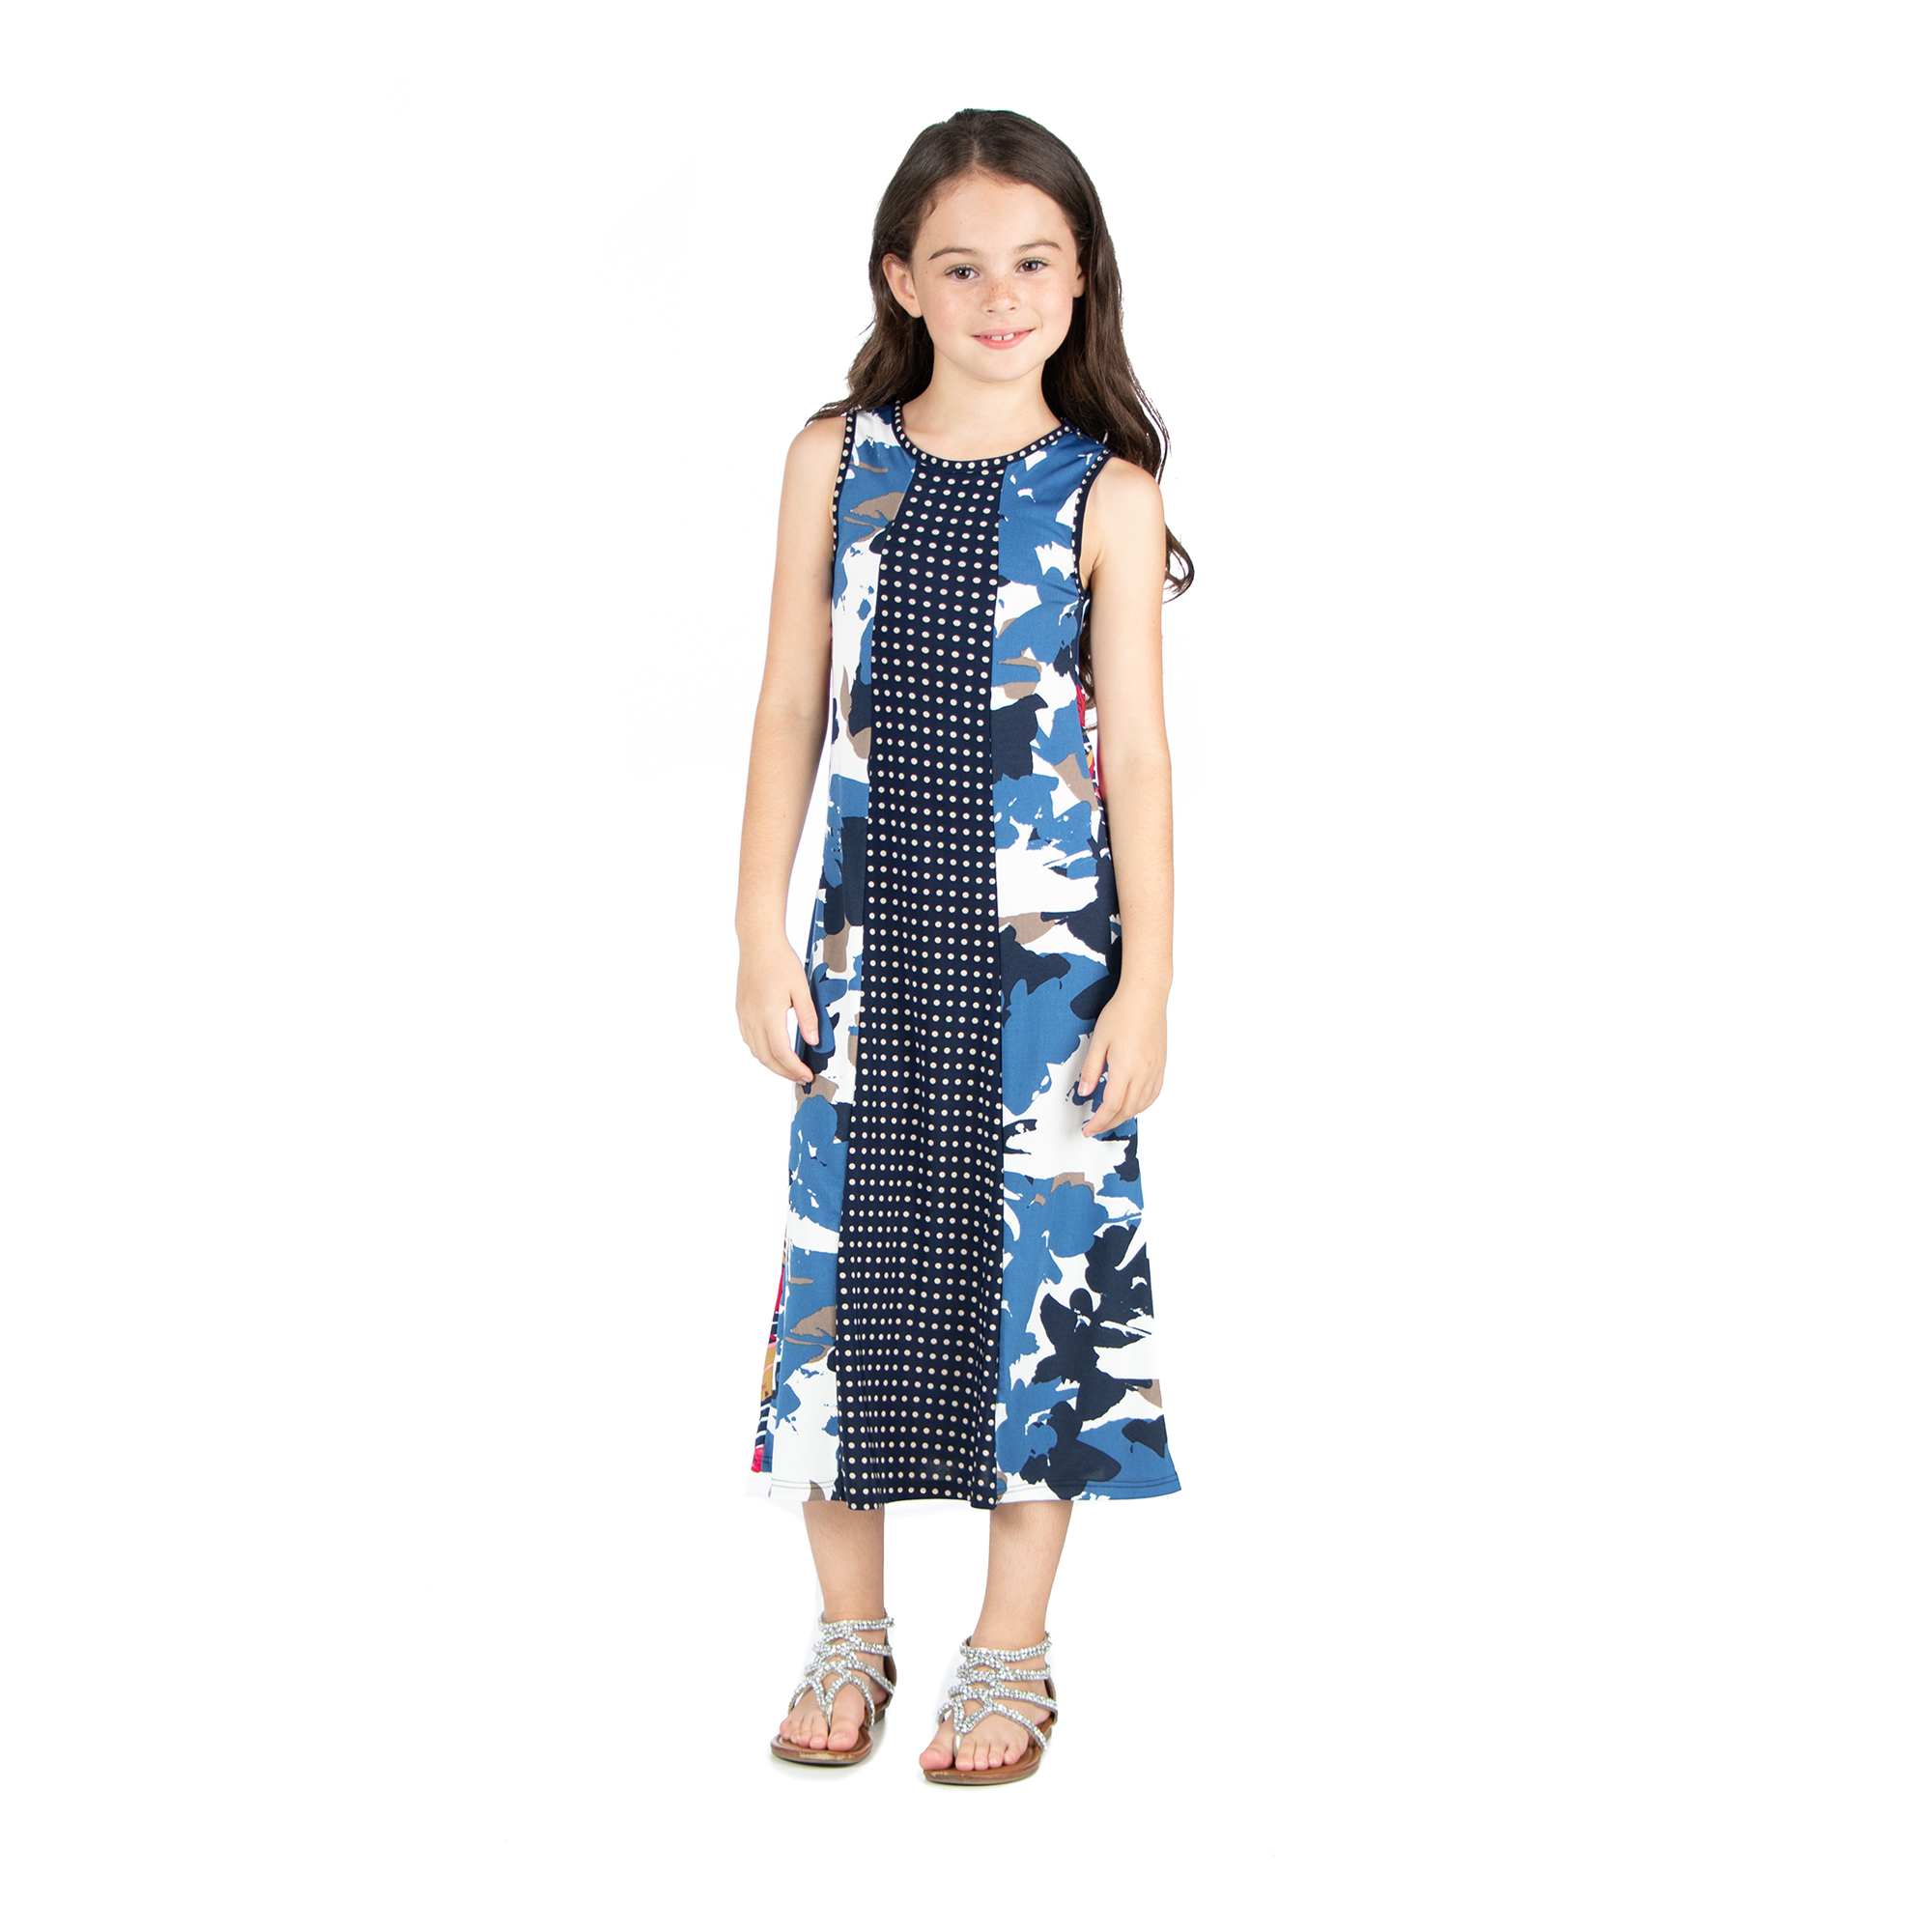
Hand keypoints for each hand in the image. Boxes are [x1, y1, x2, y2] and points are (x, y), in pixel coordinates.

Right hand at [737, 930, 818, 1083]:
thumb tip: (814, 1041)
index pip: (781, 1052)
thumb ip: (808, 1017)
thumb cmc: (780, 960)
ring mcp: (744, 1015)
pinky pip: (749, 1039)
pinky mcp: (741, 1011)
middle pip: (766, 1058)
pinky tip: (773, 1050)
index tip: (807, 1074)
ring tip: (789, 1067)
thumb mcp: (801, 988)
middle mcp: (752, 1018)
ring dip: (772, 1064)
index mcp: (769, 1013)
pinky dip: (761, 1051)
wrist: (758, 943)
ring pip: (755, 1051)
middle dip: (784, 1072)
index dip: (794, 1068)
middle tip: (801, 1076)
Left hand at [1074, 983, 1166, 1134]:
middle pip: (1127, 1110)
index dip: (1099, 1122)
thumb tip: (1085, 1092)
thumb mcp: (1099, 1040)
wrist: (1146, 997)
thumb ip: (1092, 1069)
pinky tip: (1132, 1105)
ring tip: (1110, 1119)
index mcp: (1126, 1068)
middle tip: (1095, 1128)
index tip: (1088, 1129)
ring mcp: (1155, 1071)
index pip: (1112, 1106)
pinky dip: (1141, 1105)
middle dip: (1110, 1123)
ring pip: (1142, 1105)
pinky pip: (1153, 1094)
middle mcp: (1144, 1073)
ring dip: (1125, 1116)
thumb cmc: (1121, 1013)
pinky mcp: (1161, 1066)